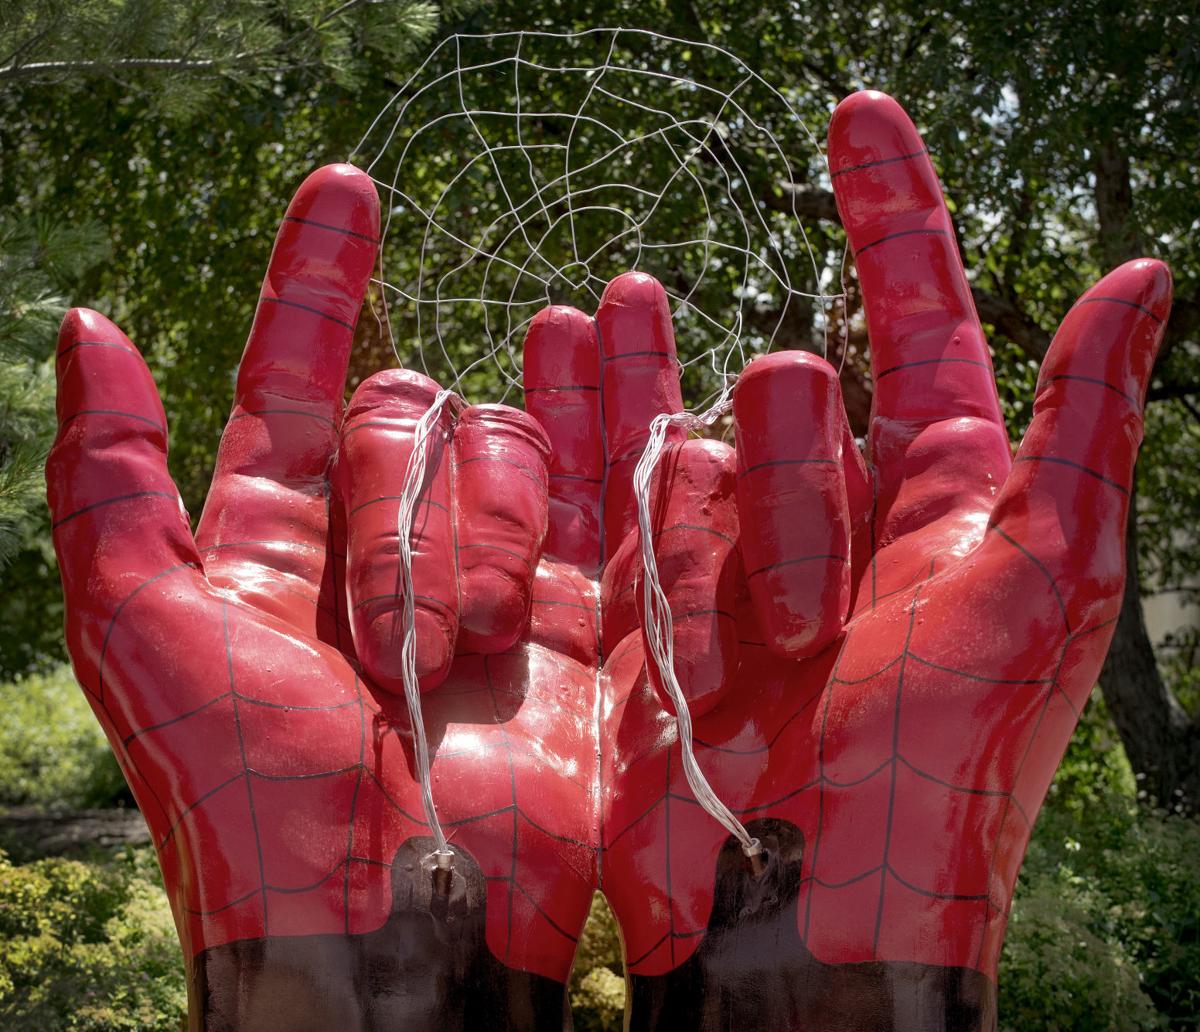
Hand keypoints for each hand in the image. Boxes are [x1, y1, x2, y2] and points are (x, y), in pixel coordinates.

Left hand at [46, 166, 601, 1029]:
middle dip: (407, 513)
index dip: (317, 280)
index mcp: (269, 543)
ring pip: (501, 454)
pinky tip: (641, 379)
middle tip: (408, 640)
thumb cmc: (263, 798)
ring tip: (487, 600)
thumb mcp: (155, 638)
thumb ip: (113, 486)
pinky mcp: (569, 621)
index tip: (348, 189)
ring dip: (489, 506)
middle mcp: (376, 546)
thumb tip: (90, 328)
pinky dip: (615, 448)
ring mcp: (480, 577)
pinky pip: (593, 504)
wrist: (401, 928)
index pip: (294, 373)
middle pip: (409, 423)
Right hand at [591, 92, 1171, 1029]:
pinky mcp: (658, 605)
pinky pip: (614, 495)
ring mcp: (739, 558)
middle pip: (790, 402)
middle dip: (784, 472)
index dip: (889, 210)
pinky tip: (540, 367)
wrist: (809, 904)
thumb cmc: (940, 755)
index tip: (853, 110)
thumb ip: (1081, 428)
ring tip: (598, 311)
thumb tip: (1146, 273)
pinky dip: (575, 430)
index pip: (917, 313)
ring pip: (693, 439)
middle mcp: (842, 514)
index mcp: (950, 495)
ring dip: (652, 387)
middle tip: (800, 617)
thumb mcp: (1041, 582)